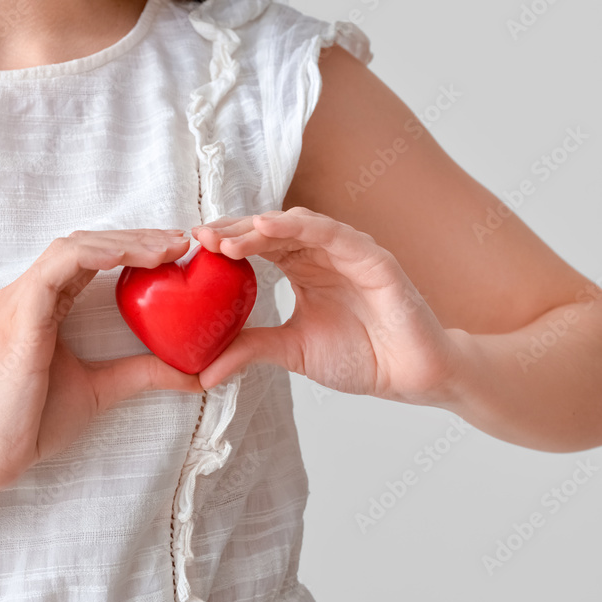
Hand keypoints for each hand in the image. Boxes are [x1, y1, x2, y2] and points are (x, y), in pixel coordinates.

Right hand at [0, 229, 203, 496]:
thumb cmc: (33, 423)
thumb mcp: (101, 390)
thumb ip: (142, 373)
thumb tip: (194, 374)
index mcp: (40, 305)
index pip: (87, 258)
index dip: (131, 248)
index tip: (175, 252)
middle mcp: (26, 294)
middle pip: (84, 244)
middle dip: (135, 237)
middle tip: (181, 241)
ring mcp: (18, 301)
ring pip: (73, 247)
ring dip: (123, 243)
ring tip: (167, 250)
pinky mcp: (18, 315)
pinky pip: (58, 268)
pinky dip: (95, 256)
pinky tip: (132, 257)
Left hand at [190, 207, 462, 403]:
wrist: (408, 376)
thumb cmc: (359, 357)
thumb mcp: (291, 351)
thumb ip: (250, 350)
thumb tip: (202, 374)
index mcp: (302, 267)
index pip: (257, 245)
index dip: (226, 243)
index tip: (192, 249)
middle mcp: (321, 253)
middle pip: (271, 230)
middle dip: (234, 231)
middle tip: (200, 238)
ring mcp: (347, 251)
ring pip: (297, 225)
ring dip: (259, 227)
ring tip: (227, 238)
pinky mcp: (372, 257)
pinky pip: (334, 234)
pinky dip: (300, 227)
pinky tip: (268, 226)